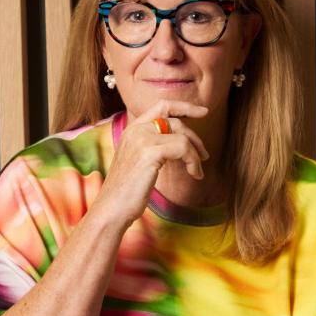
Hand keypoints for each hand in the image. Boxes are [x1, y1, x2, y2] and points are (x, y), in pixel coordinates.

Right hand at [89, 100, 210, 227]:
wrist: (111, 209)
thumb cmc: (126, 193)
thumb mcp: (139, 163)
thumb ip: (153, 147)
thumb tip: (179, 143)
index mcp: (132, 130)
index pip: (162, 106)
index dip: (185, 107)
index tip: (204, 111)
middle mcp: (136, 130)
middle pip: (175, 121)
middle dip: (195, 138)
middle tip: (204, 156)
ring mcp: (142, 139)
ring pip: (182, 136)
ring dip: (195, 154)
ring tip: (196, 171)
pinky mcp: (149, 152)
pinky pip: (183, 148)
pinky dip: (193, 161)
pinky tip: (194, 175)